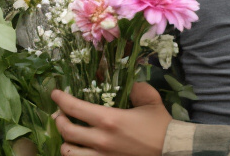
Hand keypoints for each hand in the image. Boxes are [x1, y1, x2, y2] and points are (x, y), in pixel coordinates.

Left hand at [51, 83, 168, 155]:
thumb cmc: (161, 126)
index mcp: (109, 119)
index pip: (73, 107)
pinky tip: (79, 150)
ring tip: (68, 136)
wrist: (174, 151)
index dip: (60, 99)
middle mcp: (101, 140)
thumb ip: (134, 87)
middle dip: (58, 119)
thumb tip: (126, 81)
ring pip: (69, 152)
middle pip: (66, 130)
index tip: (55, 94)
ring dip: (65, 142)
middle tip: (59, 114)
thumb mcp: (149, 100)